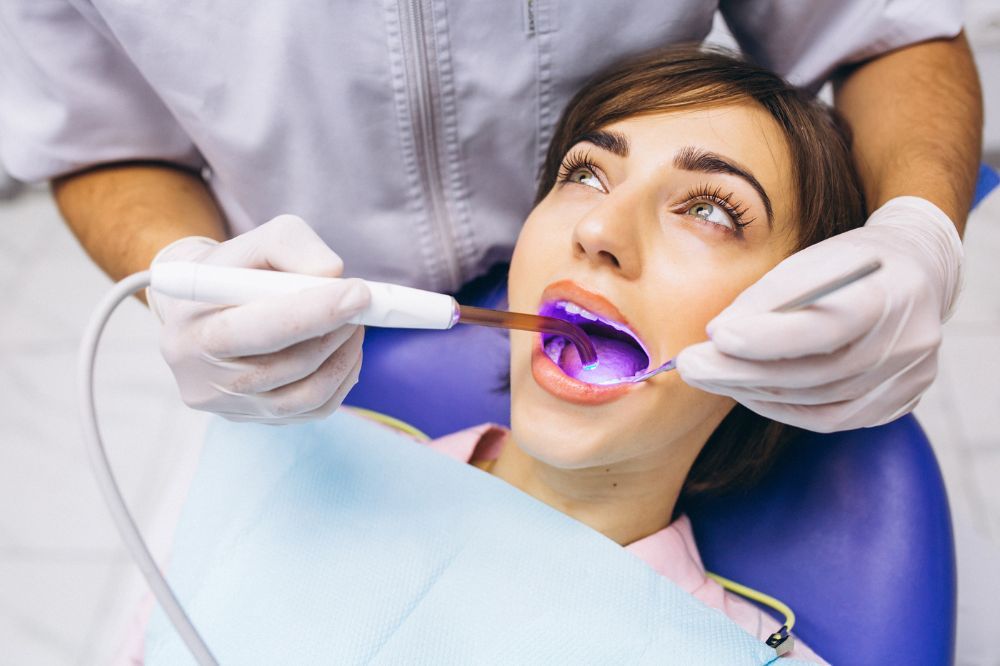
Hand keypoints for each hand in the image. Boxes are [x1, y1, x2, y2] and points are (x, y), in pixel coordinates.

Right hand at [148, 214, 370, 423]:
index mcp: (192, 332)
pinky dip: (341, 379)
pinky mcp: (257, 419)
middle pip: (288, 366)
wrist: (200, 311)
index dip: (315, 313)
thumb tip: (331, 274)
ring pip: (307, 394)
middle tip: (361, 304)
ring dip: (343, 356)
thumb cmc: (232, 272)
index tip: (359, 293)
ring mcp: (231, 408)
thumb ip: (290, 246)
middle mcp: (204, 380)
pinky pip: (314, 410)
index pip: (261, 331)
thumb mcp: (254, 242)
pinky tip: (343, 351)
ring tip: (353, 324)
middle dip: (335, 331)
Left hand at [676, 197, 963, 432]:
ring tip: (708, 375)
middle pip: (814, 372)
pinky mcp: (897, 403)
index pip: (825, 326)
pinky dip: (781, 407)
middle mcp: (908, 343)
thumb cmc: (851, 261)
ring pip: (816, 401)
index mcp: (892, 293)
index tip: (715, 334)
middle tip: (688, 365)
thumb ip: (767, 297)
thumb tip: (717, 335)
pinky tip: (746, 391)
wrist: (918, 272)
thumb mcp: (812, 259)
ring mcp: (907, 379)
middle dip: (741, 371)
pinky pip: (829, 419)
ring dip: (753, 391)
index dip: (767, 337)